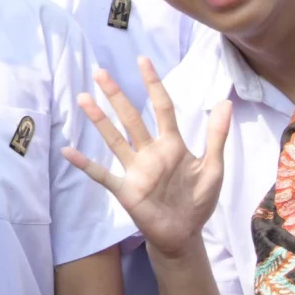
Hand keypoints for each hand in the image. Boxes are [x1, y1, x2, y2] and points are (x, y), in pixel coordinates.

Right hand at [64, 60, 230, 257]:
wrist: (186, 234)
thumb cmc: (197, 200)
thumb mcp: (213, 167)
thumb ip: (216, 136)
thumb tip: (225, 102)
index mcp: (172, 144)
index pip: (162, 108)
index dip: (153, 84)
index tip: (143, 60)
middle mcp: (150, 152)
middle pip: (131, 118)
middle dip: (117, 95)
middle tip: (100, 72)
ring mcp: (135, 170)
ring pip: (115, 139)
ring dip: (99, 120)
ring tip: (83, 98)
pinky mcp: (126, 190)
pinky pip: (102, 174)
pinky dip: (86, 164)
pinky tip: (69, 150)